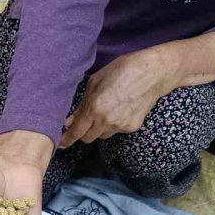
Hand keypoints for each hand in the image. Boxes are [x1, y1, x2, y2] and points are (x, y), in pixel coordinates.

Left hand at [60, 49, 174, 147]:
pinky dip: (114, 124)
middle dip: (83, 132)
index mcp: (94, 107)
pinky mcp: (131, 127)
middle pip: (87, 138)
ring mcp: (119, 126)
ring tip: (107, 109)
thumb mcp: (96, 81)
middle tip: (86, 121)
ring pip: (101, 135)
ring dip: (99, 128)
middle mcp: (105, 120)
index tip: (61, 144)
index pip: (76, 131)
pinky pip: (116, 131)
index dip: (67, 139)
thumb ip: (81, 104)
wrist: (153, 72)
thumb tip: (69, 121)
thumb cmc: (122, 69)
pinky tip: (121, 109)